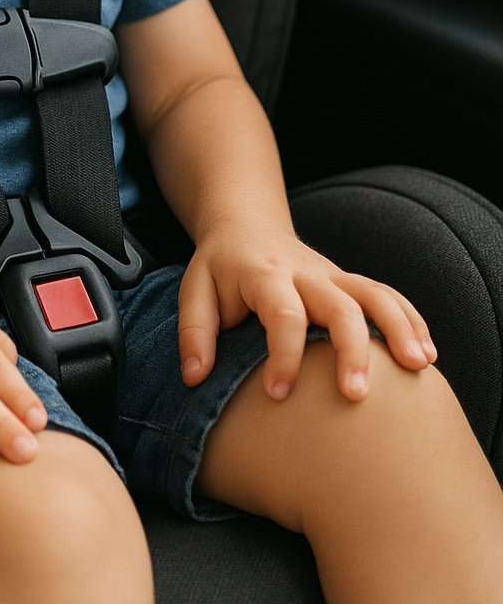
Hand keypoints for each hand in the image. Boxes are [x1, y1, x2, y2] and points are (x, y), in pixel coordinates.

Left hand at [178, 219, 437, 402]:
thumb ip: (194, 332)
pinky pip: (386, 295)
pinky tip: (426, 355)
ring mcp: (332, 275)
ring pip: (373, 293)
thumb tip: (195, 378)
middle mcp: (304, 273)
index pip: (282, 312)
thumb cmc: (219, 267)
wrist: (245, 224)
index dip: (282, 354)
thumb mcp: (193, 290)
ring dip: (398, 328)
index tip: (278, 394)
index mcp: (264, 274)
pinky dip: (410, 320)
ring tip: (418, 367)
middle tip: (356, 395)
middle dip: (351, 348)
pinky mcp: (348, 282)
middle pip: (339, 303)